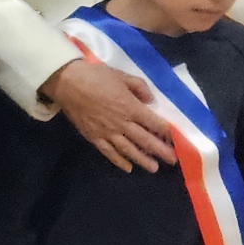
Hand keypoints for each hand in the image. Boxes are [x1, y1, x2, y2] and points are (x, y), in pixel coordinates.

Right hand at [43, 59, 175, 173]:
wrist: (67, 82)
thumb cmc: (96, 76)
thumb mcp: (122, 76)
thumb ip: (139, 87)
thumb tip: (151, 101)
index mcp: (131, 107)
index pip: (154, 123)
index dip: (166, 132)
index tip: (176, 139)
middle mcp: (122, 123)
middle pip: (145, 140)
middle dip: (161, 151)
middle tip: (172, 160)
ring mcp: (107, 132)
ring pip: (128, 150)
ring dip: (143, 160)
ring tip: (154, 168)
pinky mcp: (94, 137)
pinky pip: (109, 152)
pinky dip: (119, 161)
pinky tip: (128, 168)